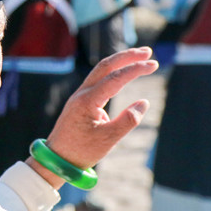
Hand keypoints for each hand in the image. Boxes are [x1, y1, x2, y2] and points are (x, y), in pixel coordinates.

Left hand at [28, 48, 158, 186]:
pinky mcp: (82, 100)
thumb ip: (128, 121)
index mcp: (87, 101)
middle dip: (127, 56)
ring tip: (140, 56)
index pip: (115, 78)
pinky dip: (113, 71)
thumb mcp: (108, 140)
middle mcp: (82, 93)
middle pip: (105, 65)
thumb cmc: (80, 151)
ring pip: (101, 70)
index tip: (154, 64)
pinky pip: (98, 79)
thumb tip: (144, 102)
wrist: (56, 159)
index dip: (135, 69)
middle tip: (148, 52)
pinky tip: (123, 71)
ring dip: (120, 61)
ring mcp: (80, 95)